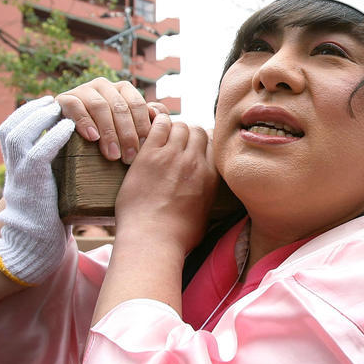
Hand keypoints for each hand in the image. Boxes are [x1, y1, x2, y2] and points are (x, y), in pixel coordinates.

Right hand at [0, 96, 74, 285]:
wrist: (35, 248)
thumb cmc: (50, 219)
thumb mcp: (47, 188)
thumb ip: (54, 170)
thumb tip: (79, 152)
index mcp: (16, 168)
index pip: (10, 131)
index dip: (25, 114)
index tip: (45, 102)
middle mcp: (13, 169)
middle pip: (9, 128)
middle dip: (30, 110)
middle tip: (52, 100)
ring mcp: (19, 176)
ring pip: (18, 136)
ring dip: (38, 117)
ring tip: (59, 106)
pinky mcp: (32, 186)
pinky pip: (39, 154)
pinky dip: (53, 136)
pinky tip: (68, 126)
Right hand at [57, 78, 169, 164]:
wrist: (67, 133)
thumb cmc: (104, 133)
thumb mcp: (125, 127)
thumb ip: (143, 122)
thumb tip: (165, 124)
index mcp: (123, 89)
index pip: (138, 105)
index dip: (142, 127)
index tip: (145, 149)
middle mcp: (105, 85)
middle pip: (120, 107)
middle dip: (127, 134)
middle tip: (129, 158)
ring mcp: (84, 90)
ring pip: (101, 107)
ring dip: (108, 132)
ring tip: (112, 154)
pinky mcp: (65, 98)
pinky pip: (76, 107)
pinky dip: (85, 122)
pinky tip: (92, 137)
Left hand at [113, 113, 217, 255]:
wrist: (153, 239)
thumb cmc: (178, 235)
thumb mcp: (205, 215)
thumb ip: (208, 196)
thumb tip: (208, 196)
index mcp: (211, 176)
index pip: (214, 144)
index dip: (205, 143)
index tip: (196, 147)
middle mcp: (196, 162)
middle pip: (198, 131)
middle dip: (189, 134)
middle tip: (177, 142)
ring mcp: (173, 156)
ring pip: (180, 126)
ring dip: (173, 129)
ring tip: (164, 137)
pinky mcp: (150, 156)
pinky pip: (158, 126)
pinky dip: (157, 123)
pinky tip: (152, 128)